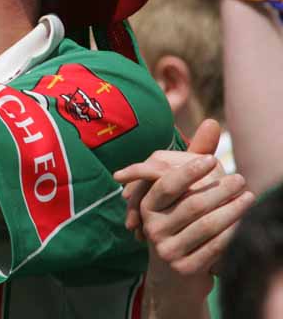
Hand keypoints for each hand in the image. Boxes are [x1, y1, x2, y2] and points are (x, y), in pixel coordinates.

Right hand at [115, 120, 254, 314]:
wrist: (174, 274)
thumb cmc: (181, 221)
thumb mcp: (182, 191)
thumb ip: (194, 156)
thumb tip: (212, 122)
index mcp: (148, 205)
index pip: (165, 183)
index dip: (188, 171)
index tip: (211, 160)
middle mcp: (153, 227)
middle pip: (191, 204)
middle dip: (219, 190)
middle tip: (240, 178)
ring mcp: (167, 250)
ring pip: (206, 225)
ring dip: (233, 210)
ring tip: (249, 196)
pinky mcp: (184, 268)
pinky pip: (214, 247)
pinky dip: (232, 234)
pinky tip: (244, 224)